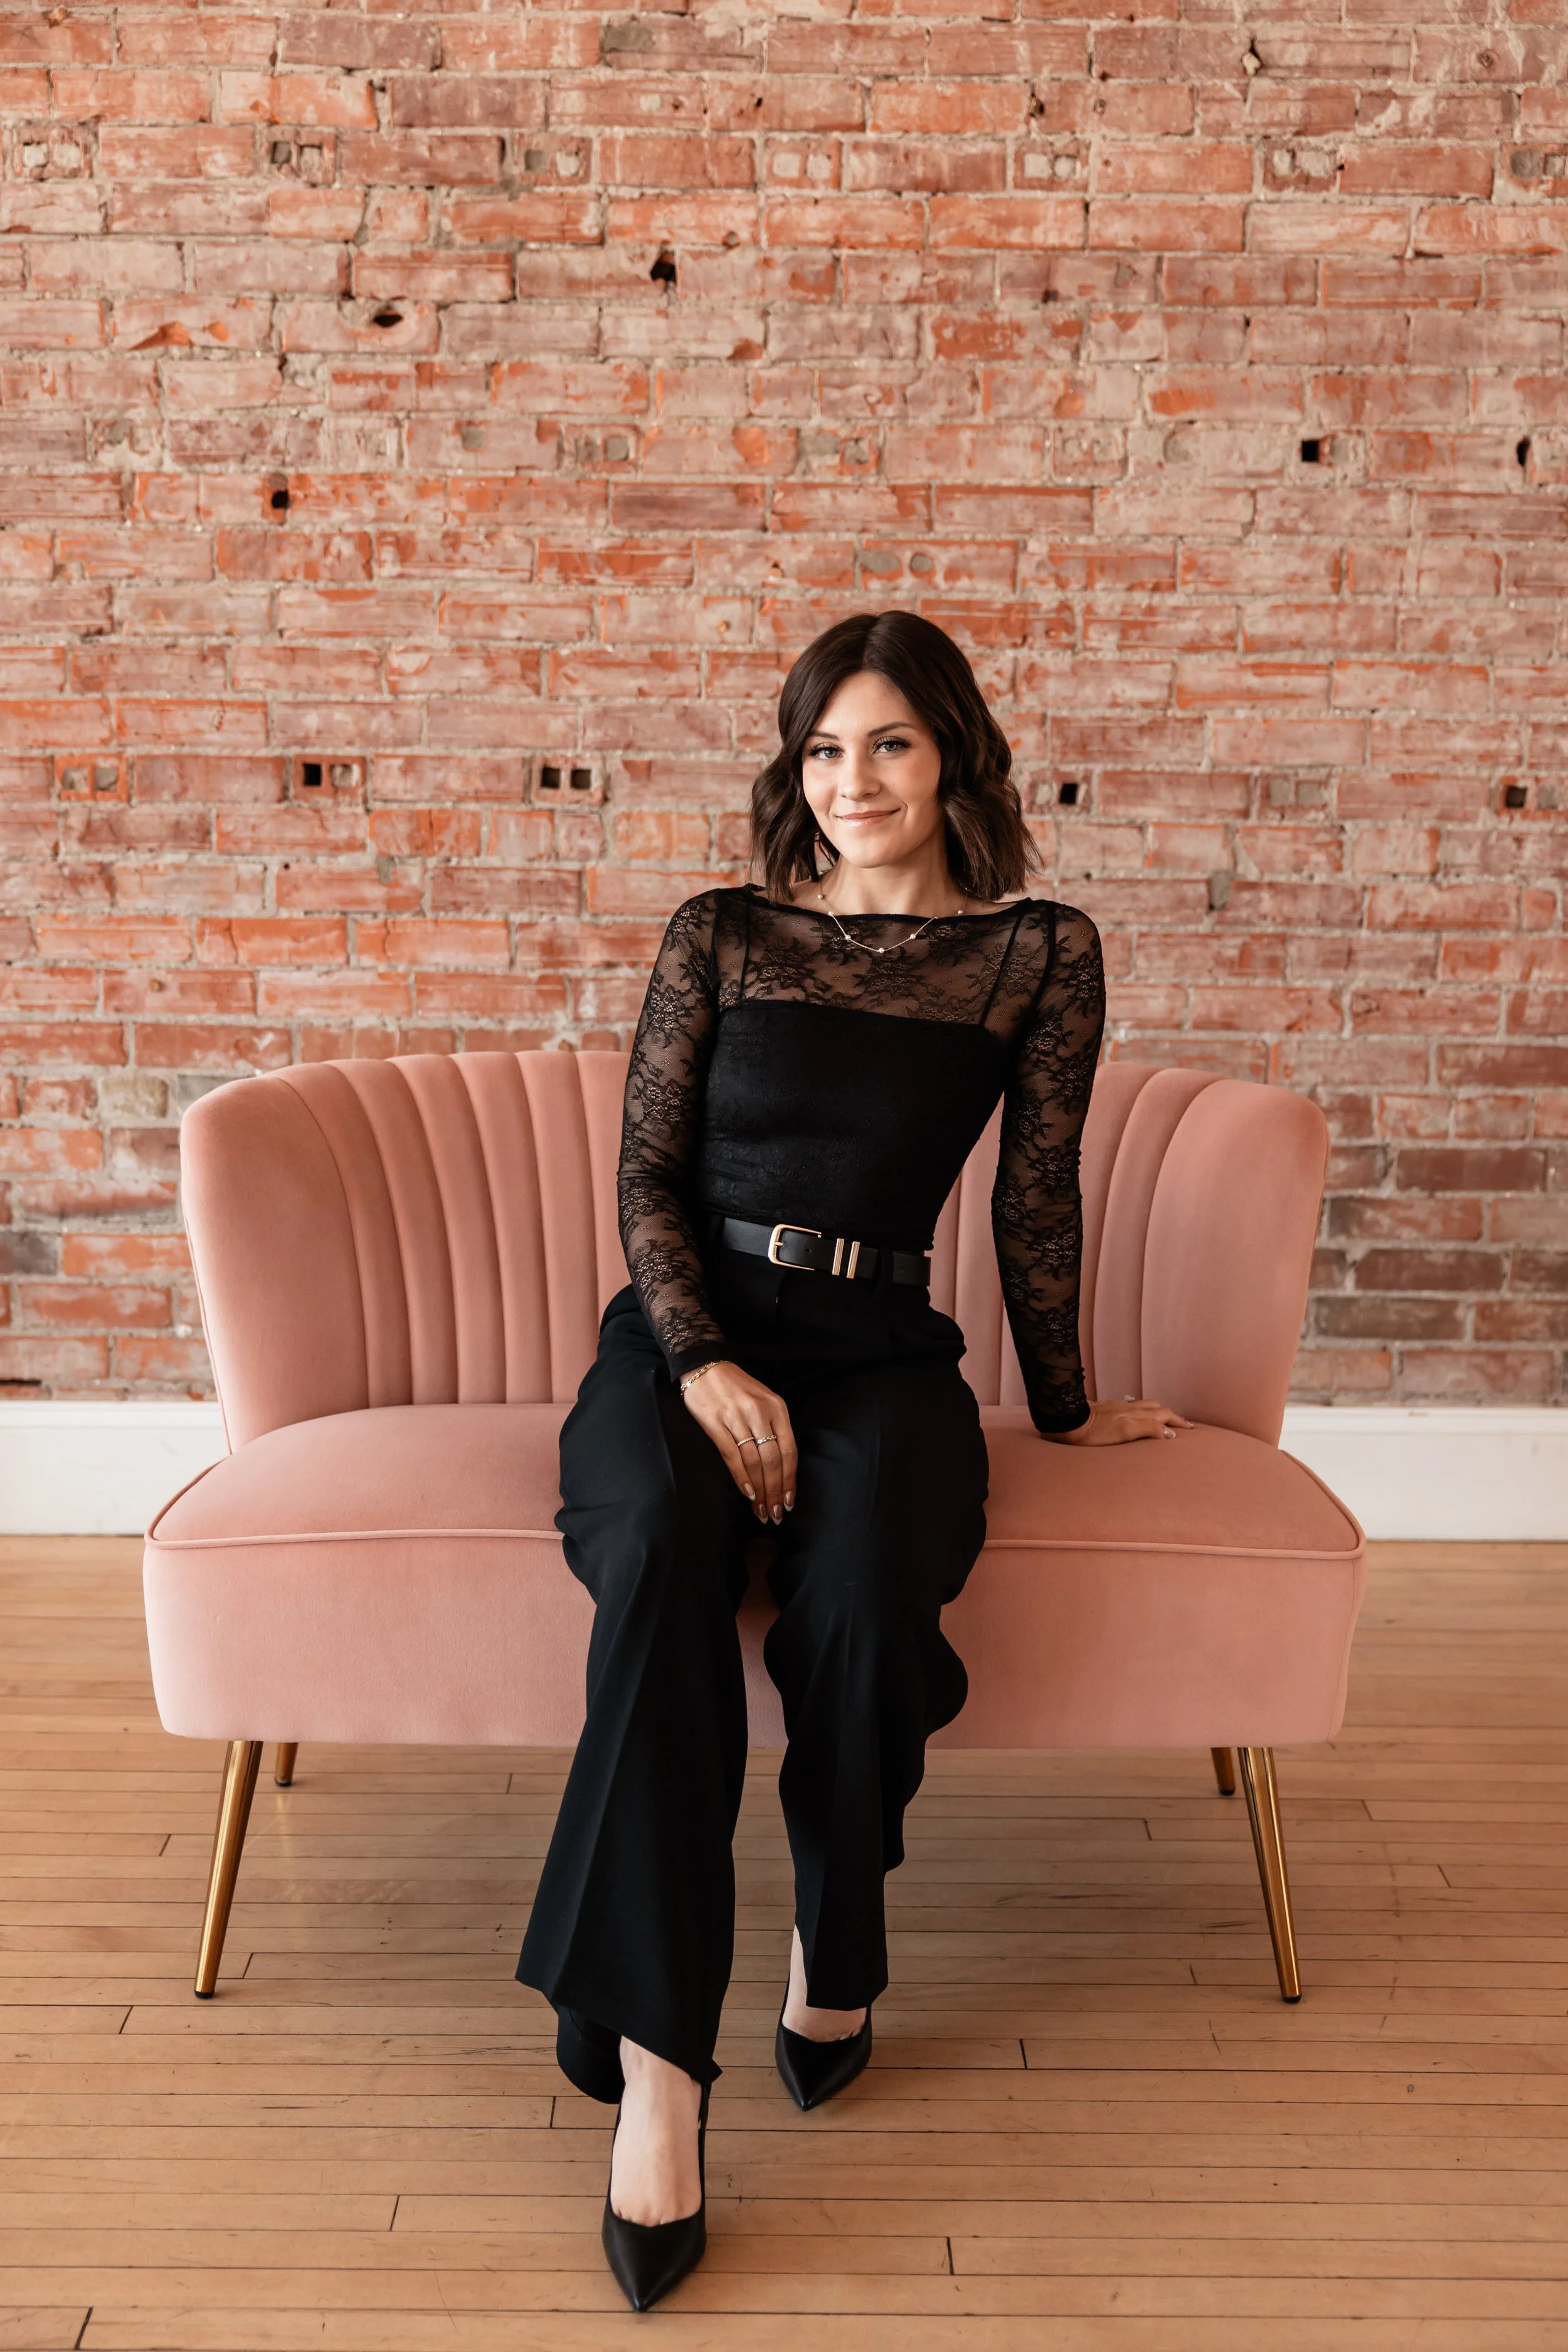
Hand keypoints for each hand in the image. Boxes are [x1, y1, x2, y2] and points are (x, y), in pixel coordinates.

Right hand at [680, 1361, 797, 1523]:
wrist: (706, 1366)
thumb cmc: (737, 1387)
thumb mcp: (764, 1401)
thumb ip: (773, 1429)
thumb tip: (779, 1467)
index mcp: (777, 1408)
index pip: (789, 1451)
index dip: (789, 1480)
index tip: (789, 1501)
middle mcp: (760, 1413)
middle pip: (773, 1461)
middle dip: (775, 1492)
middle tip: (775, 1515)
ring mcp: (738, 1418)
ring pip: (754, 1462)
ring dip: (759, 1491)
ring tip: (760, 1510)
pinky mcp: (716, 1423)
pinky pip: (732, 1455)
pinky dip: (741, 1477)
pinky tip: (747, 1493)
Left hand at [1046, 1396, 1193, 1446]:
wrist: (1069, 1421)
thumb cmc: (1095, 1431)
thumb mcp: (1125, 1431)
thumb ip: (1148, 1429)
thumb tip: (1170, 1433)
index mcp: (1136, 1414)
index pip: (1164, 1415)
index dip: (1177, 1422)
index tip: (1190, 1428)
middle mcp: (1129, 1408)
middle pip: (1157, 1407)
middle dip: (1172, 1415)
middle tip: (1182, 1424)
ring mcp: (1118, 1407)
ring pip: (1144, 1405)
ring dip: (1158, 1411)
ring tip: (1164, 1418)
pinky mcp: (1107, 1410)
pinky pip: (1132, 1408)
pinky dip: (1142, 1412)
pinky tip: (1136, 1416)